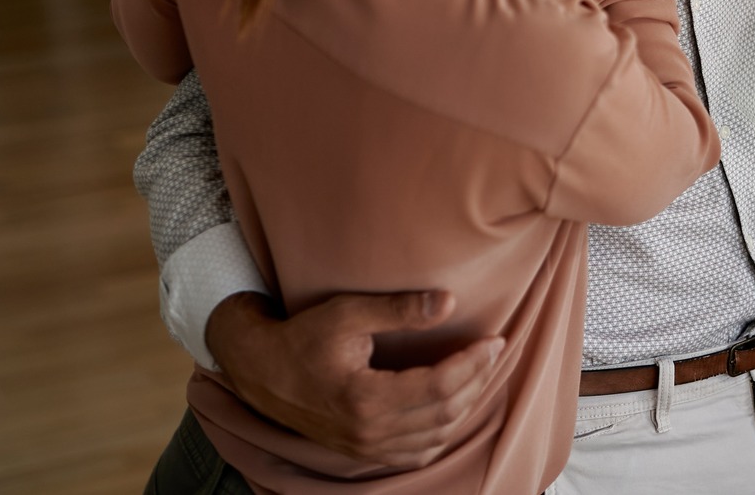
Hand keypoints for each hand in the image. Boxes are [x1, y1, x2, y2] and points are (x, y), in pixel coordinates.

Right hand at [205, 290, 504, 468]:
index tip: (494, 340)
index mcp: (364, 398)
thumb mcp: (348, 313)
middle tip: (493, 351)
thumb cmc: (303, 337)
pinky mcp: (361, 451)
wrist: (260, 371)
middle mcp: (366, 431)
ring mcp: (364, 447)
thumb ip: (399, 309)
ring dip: (464, 406)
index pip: (438, 385)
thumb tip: (449, 302)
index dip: (473, 363)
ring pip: (434, 436)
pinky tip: (453, 406)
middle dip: (476, 380)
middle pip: (443, 412)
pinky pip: (415, 453)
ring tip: (479, 372)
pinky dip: (441, 432)